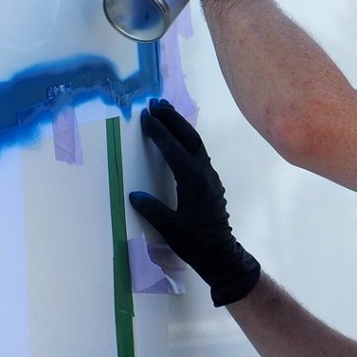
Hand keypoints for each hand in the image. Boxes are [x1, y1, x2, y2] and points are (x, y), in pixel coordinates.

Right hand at [129, 99, 259, 305]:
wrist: (221, 254)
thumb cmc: (196, 243)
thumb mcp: (171, 229)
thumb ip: (153, 210)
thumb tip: (135, 194)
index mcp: (194, 182)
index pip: (175, 150)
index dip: (160, 133)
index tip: (146, 116)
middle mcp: (205, 175)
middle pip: (190, 139)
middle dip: (173, 119)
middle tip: (155, 103)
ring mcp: (210, 177)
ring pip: (196, 144)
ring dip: (181, 127)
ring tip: (164, 112)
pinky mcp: (210, 183)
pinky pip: (198, 153)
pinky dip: (186, 140)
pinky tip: (177, 138)